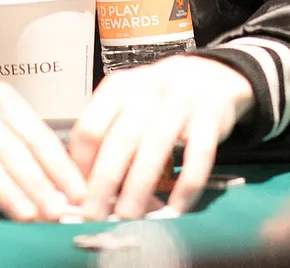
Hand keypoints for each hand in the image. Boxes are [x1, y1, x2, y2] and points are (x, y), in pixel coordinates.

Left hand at [68, 55, 251, 219]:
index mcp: (119, 88)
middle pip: (120, 140)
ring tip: (127, 216)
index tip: (78, 193)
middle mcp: (148, 90)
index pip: (91, 127)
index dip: (82, 165)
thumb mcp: (127, 102)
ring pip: (156, 149)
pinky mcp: (210, 117)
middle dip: (104, 183)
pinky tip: (176, 207)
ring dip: (139, 188)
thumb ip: (106, 133)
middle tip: (94, 214)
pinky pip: (197, 156)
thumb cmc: (158, 97)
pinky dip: (186, 186)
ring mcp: (181, 102)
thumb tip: (83, 181)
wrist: (208, 74)